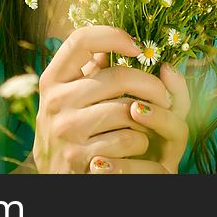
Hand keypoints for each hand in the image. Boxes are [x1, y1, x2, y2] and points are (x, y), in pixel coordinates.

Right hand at [32, 25, 184, 172]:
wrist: (56, 180)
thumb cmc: (75, 132)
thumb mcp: (75, 99)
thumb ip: (94, 72)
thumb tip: (130, 46)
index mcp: (52, 79)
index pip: (80, 40)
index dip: (112, 35)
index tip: (137, 46)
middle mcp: (54, 101)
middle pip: (117, 76)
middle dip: (151, 85)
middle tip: (164, 96)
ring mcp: (65, 129)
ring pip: (127, 110)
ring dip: (147, 118)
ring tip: (146, 124)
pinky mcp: (79, 157)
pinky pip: (128, 139)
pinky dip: (140, 142)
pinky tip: (134, 147)